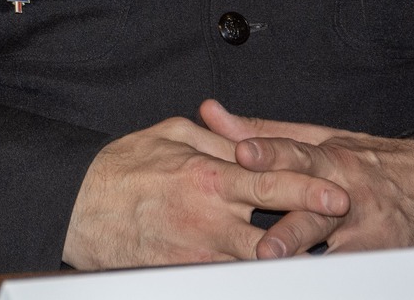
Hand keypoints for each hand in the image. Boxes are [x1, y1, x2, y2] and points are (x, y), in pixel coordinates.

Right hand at [62, 114, 349, 269]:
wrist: (74, 207)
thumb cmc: (119, 168)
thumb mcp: (168, 135)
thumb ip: (215, 137)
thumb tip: (247, 137)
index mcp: (209, 176)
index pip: (274, 183)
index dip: (312, 190)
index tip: (339, 195)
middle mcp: (211, 218)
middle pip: (278, 233)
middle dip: (311, 236)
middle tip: (338, 237)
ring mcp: (200, 253)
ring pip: (259, 264)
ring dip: (282, 260)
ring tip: (305, 259)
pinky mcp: (186, 275)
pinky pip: (228, 278)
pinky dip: (247, 273)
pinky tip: (258, 267)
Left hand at [200, 100, 413, 257]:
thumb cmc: (371, 160)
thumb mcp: (322, 138)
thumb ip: (263, 132)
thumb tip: (210, 113)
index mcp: (329, 157)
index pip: (295, 153)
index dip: (269, 153)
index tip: (243, 154)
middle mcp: (347, 191)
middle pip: (313, 207)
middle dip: (289, 228)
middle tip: (263, 247)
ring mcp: (366, 227)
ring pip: (333, 247)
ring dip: (308, 260)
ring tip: (281, 270)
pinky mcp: (382, 254)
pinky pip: (353, 269)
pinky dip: (334, 275)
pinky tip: (311, 283)